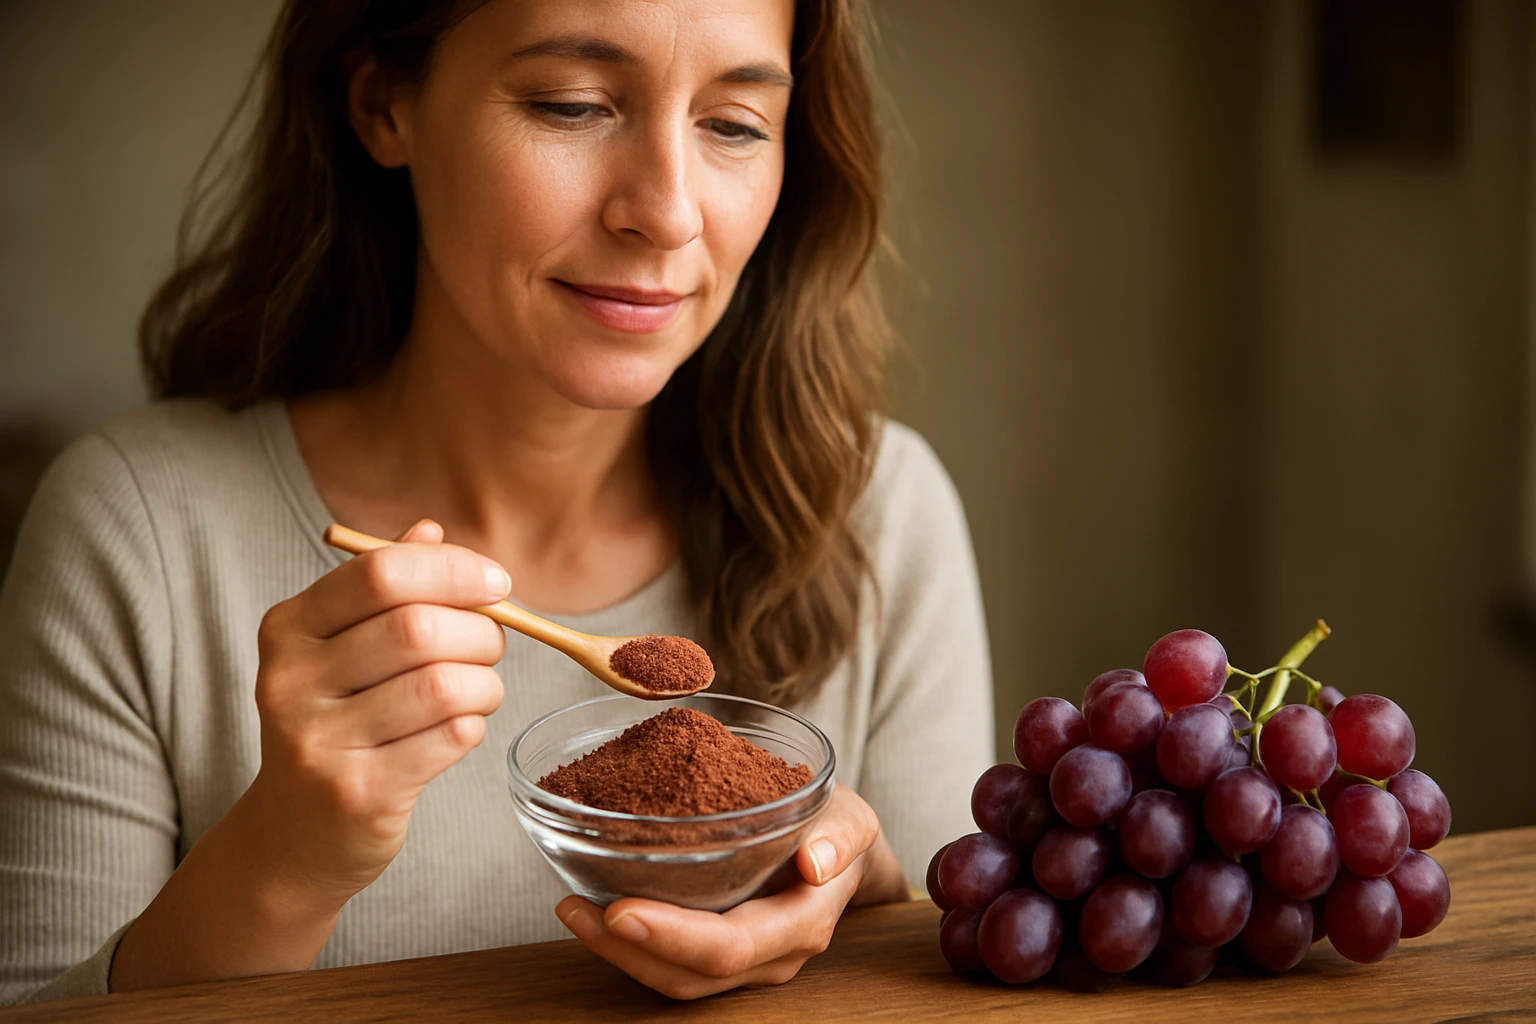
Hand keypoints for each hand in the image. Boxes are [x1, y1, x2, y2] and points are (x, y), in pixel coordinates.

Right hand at [240, 518, 509, 907]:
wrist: (292, 839)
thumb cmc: (335, 725)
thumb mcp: (340, 650)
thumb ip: (384, 588)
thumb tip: (432, 530)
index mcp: (289, 628)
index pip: (381, 572)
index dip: (453, 570)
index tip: (496, 583)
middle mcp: (292, 681)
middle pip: (419, 628)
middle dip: (480, 631)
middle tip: (490, 647)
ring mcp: (320, 741)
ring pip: (443, 685)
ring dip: (484, 683)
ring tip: (479, 690)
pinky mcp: (359, 793)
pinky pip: (451, 737)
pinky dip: (473, 724)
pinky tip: (459, 728)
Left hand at [555, 784, 909, 999]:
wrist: (840, 852)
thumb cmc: (836, 828)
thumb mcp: (850, 818)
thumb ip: (841, 837)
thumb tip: (815, 862)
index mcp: (802, 922)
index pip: (730, 946)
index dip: (672, 936)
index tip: (620, 909)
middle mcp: (773, 955)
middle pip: (692, 975)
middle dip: (627, 951)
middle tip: (574, 909)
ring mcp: (746, 964)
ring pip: (676, 980)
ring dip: (618, 953)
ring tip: (572, 909)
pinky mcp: (721, 956)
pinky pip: (672, 966)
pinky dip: (629, 946)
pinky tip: (595, 911)